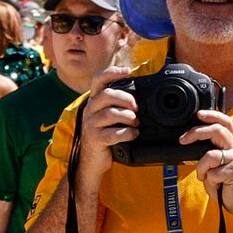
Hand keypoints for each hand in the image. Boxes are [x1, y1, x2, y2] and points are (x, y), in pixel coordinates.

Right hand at [74, 63, 138, 182]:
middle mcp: (90, 110)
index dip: (112, 72)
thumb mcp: (110, 116)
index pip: (98, 80)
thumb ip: (120, 104)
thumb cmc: (106, 135)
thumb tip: (142, 94)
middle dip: (126, 99)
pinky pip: (113, 133)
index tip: (128, 71)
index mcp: (95, 101)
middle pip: (107, 94)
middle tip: (136, 109)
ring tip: (136, 123)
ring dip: (128, 117)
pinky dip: (127, 134)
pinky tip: (133, 135)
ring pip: (110, 113)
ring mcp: (90, 125)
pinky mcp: (95, 139)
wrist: (93, 161)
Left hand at [180, 109, 232, 217]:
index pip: (225, 123)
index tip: (198, 114)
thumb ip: (209, 154)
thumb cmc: (227, 184)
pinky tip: (217, 186)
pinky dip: (209, 182)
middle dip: (197, 132)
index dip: (213, 115)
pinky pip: (211, 173)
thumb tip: (190, 145)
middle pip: (217, 130)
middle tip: (183, 140)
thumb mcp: (216, 166)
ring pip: (209, 155)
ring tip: (207, 178)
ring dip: (202, 169)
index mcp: (230, 145)